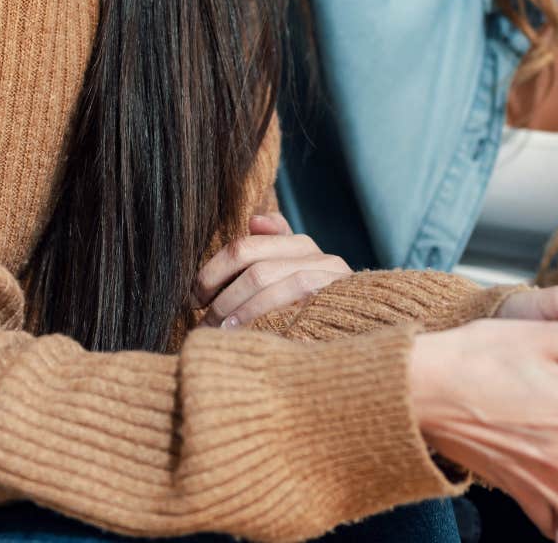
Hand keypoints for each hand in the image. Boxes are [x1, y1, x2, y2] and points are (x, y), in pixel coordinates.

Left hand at [193, 213, 349, 328]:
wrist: (361, 328)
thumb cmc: (315, 302)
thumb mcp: (292, 271)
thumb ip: (272, 245)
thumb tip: (255, 220)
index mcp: (299, 244)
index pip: (244, 248)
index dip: (213, 271)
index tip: (196, 296)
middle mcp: (317, 256)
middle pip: (256, 269)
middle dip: (224, 296)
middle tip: (204, 320)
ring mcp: (330, 280)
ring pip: (270, 283)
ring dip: (238, 310)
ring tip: (220, 332)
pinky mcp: (337, 303)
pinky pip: (293, 306)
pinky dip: (263, 320)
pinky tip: (247, 337)